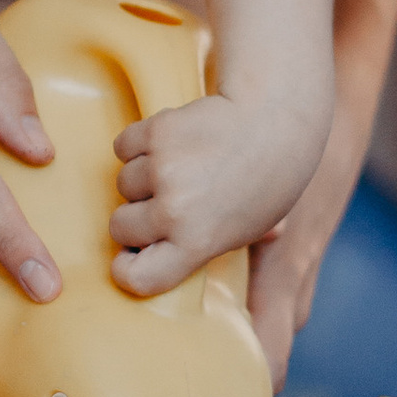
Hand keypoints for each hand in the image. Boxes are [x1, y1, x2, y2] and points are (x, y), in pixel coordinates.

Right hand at [111, 91, 324, 304]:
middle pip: (120, 228)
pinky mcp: (156, 132)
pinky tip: (167, 144)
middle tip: (165, 202)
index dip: (126, 269)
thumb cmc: (267, 180)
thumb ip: (204, 246)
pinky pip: (123, 147)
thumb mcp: (248, 229)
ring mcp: (163, 169)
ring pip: (122, 185)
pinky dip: (137, 145)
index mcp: (197, 242)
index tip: (131, 257)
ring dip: (141, 178)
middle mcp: (175, 210)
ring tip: (178, 167)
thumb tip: (172, 257)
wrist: (276, 119)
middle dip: (135, 218)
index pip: (136, 277)